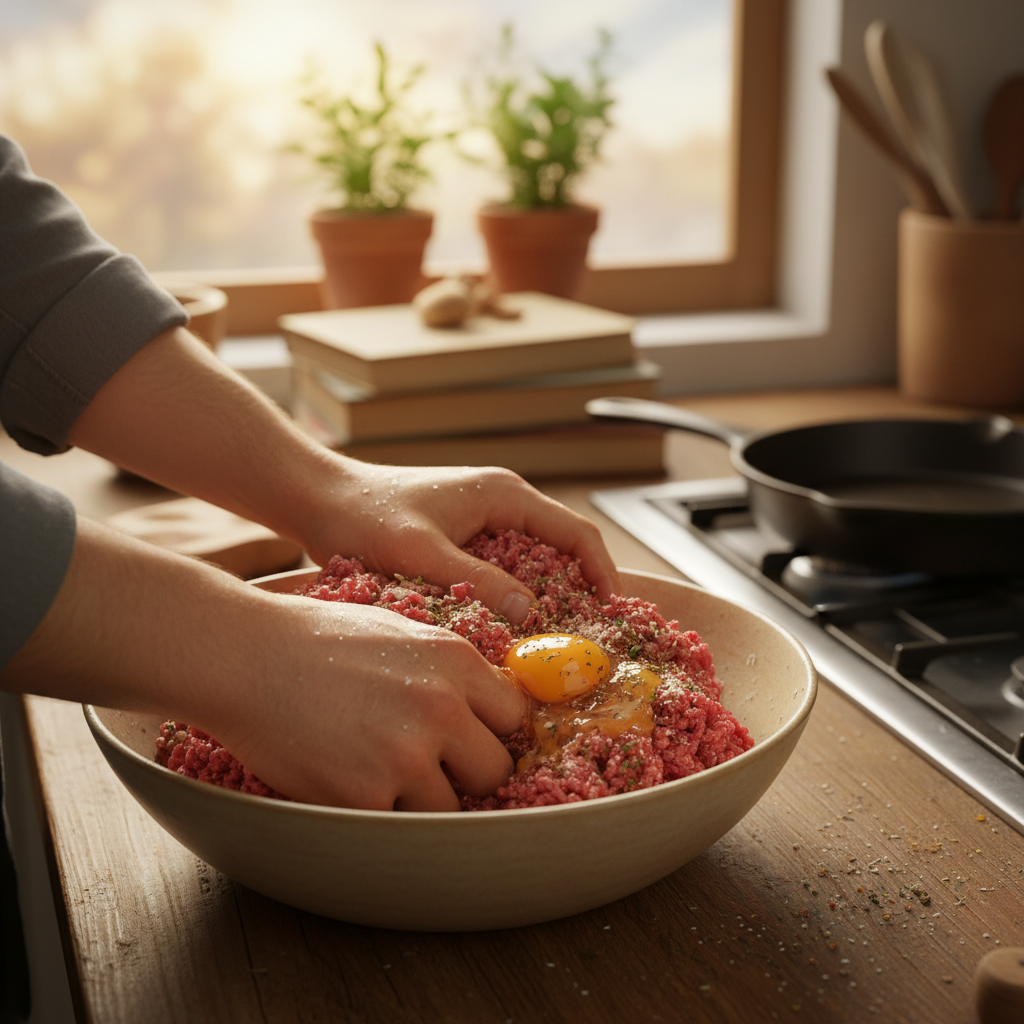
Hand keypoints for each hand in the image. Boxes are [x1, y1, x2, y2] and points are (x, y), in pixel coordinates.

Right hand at [213, 592, 528, 810]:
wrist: (243, 656)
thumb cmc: (315, 638)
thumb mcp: (400, 631)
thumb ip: (448, 669)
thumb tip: (488, 705)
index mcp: (454, 659)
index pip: (515, 715)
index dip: (493, 730)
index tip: (472, 737)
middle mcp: (441, 706)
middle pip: (496, 769)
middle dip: (467, 773)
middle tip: (429, 765)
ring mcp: (405, 755)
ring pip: (451, 807)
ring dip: (422, 800)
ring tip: (379, 772)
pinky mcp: (364, 797)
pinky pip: (399, 826)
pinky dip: (378, 814)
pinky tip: (348, 781)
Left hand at [300, 461, 621, 624]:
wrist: (318, 500)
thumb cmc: (363, 516)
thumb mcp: (421, 553)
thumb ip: (477, 582)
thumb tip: (529, 615)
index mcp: (503, 494)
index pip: (576, 532)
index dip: (602, 573)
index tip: (613, 614)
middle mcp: (500, 503)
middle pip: (561, 549)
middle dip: (578, 593)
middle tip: (584, 642)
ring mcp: (481, 520)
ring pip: (533, 564)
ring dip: (544, 600)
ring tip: (549, 646)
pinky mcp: (462, 539)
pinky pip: (504, 572)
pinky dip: (512, 601)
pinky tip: (504, 636)